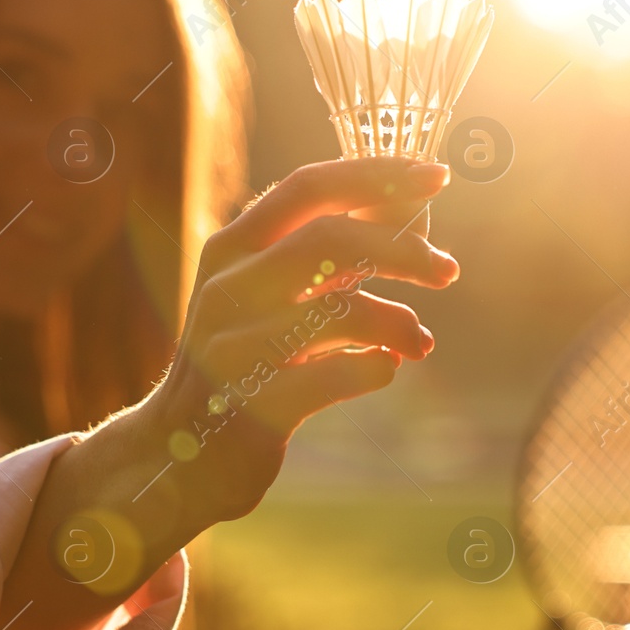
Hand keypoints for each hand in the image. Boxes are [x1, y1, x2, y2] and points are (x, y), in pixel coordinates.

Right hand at [147, 156, 458, 529]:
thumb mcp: (277, 297)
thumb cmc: (247, 361)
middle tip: (448, 270)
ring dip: (397, 321)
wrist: (182, 454)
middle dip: (402, 250)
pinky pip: (338, 376)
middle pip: (330, 239)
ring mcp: (234, 347)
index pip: (307, 189)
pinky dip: (375, 368)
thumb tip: (414, 211)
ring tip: (419, 341)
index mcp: (232, 248)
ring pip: (340, 311)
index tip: (436, 176)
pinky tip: (383, 369)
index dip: (375, 176)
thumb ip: (335, 254)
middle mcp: (226, 288)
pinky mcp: (253, 405)